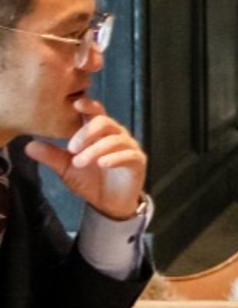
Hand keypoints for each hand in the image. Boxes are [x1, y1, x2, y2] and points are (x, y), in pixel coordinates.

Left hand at [23, 99, 146, 220]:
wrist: (108, 203)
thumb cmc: (90, 180)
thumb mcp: (67, 168)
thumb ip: (52, 156)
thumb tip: (29, 145)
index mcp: (99, 133)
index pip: (96, 113)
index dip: (88, 106)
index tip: (76, 104)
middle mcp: (116, 135)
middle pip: (105, 122)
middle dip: (86, 133)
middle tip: (71, 148)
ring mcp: (128, 147)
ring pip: (114, 139)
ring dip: (95, 149)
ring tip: (79, 162)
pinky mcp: (137, 161)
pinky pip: (128, 154)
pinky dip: (114, 157)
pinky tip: (102, 163)